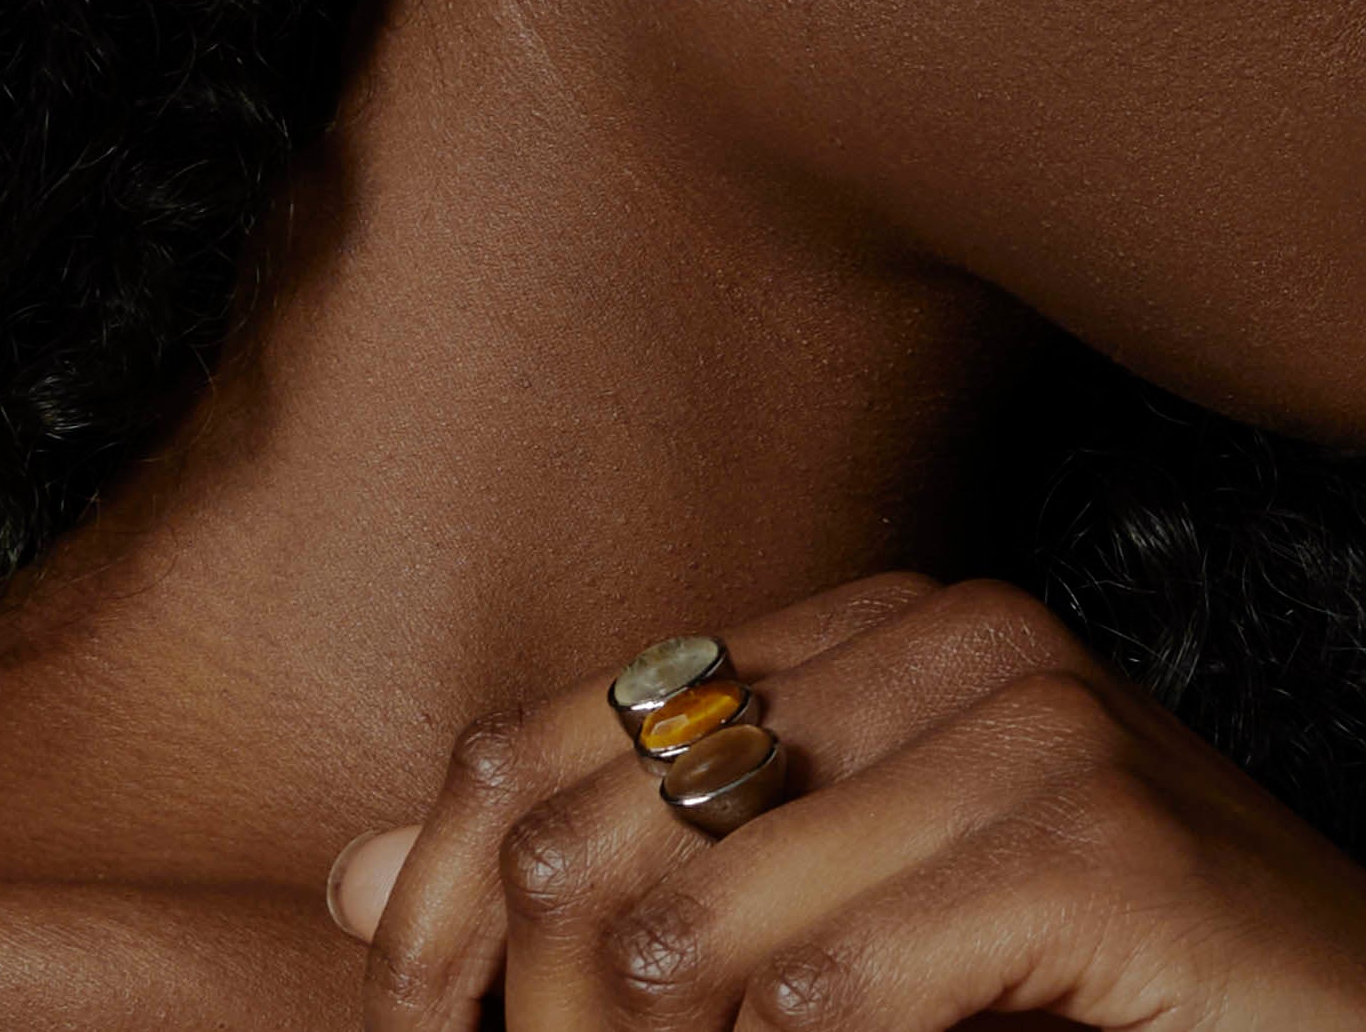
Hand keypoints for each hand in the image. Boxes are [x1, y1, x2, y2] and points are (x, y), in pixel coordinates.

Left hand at [326, 570, 1365, 1028]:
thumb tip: (354, 875)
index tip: (404, 1005)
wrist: (1331, 1009)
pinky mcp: (1108, 838)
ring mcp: (1032, 721)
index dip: (451, 872)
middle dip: (536, 982)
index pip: (570, 722)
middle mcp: (939, 636)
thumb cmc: (1082, 970)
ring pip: (723, 907)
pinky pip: (868, 974)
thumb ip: (619, 877)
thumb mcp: (829, 911)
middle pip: (621, 809)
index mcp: (859, 628)